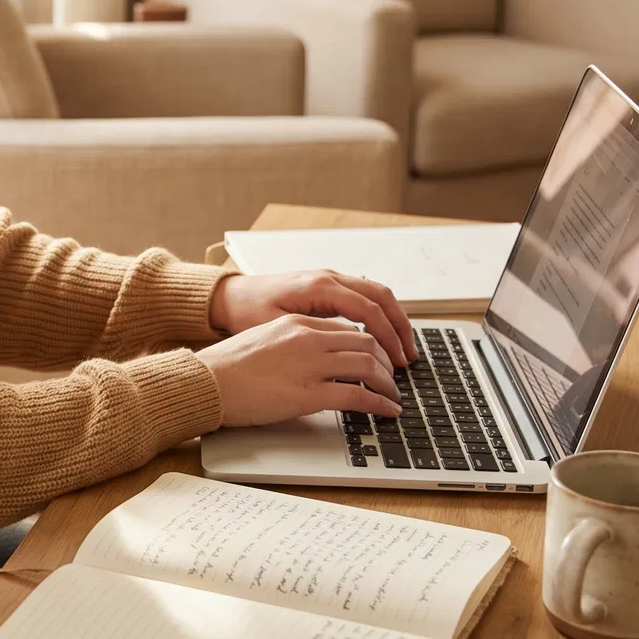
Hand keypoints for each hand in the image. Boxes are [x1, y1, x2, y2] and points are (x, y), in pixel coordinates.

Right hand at [197, 314, 403, 427]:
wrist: (206, 382)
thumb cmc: (227, 368)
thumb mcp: (264, 341)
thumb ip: (293, 344)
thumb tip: (315, 359)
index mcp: (296, 324)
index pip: (348, 329)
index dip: (370, 346)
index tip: (377, 360)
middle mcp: (307, 338)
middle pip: (365, 342)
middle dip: (385, 362)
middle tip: (392, 379)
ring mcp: (310, 364)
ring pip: (368, 366)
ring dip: (387, 384)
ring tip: (393, 397)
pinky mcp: (308, 393)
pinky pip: (358, 396)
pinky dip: (379, 404)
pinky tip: (387, 411)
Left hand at [208, 270, 414, 367]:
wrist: (229, 297)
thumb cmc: (247, 312)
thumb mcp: (278, 329)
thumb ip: (314, 338)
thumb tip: (347, 357)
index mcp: (319, 286)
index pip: (368, 309)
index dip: (387, 336)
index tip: (396, 361)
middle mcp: (328, 277)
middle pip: (381, 296)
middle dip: (400, 327)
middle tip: (409, 358)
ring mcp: (329, 279)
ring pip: (376, 293)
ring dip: (393, 320)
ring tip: (402, 351)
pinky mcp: (327, 287)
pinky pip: (364, 296)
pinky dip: (379, 315)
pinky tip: (382, 338)